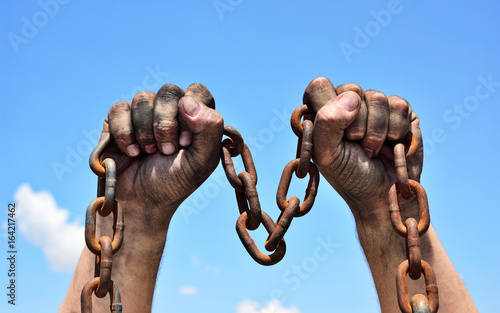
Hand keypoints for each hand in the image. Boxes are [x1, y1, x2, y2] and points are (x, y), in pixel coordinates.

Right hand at [100, 83, 222, 227]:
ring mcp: (143, 112)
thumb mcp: (202, 161)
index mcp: (195, 116)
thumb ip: (208, 129)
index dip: (191, 113)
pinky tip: (132, 152)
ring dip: (146, 132)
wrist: (141, 202)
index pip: (197, 91)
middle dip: (167, 125)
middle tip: (167, 151)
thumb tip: (187, 101)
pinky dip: (125, 134)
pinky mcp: (118, 119)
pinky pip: (119, 109)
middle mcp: (170, 109)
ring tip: (149, 153)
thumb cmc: (175, 182)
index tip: (186, 142)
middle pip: (169, 91)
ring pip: (143, 98)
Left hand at [303, 77, 422, 218]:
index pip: (319, 86)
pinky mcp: (400, 111)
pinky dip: (396, 131)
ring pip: (378, 98)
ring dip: (377, 132)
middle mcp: (347, 104)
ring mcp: (375, 106)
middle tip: (355, 145)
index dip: (328, 107)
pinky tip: (391, 144)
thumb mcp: (326, 155)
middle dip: (355, 125)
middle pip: (352, 90)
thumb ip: (327, 123)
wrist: (384, 196)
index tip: (334, 133)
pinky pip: (400, 106)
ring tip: (373, 149)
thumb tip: (351, 97)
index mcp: (323, 112)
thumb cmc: (349, 176)